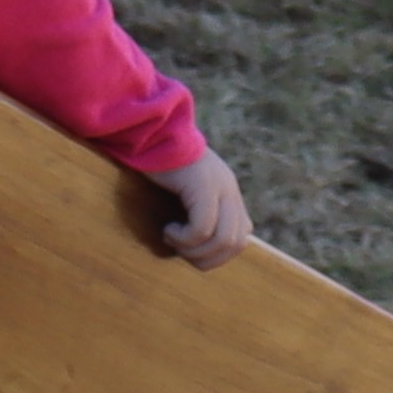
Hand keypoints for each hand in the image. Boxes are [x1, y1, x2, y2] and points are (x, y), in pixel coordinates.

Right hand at [146, 148, 252, 269]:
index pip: (241, 238)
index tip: (190, 251)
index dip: (217, 255)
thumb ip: (200, 212)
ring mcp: (220, 186)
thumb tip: (198, 249)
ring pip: (223, 239)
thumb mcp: (186, 193)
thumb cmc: (160, 167)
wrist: (151, 133)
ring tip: (172, 240)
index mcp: (228, 192)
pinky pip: (203, 228)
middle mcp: (229, 189)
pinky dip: (184, 238)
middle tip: (180, 250)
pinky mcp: (203, 185)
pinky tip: (167, 229)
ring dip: (194, 250)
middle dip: (207, 259)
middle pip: (236, 243)